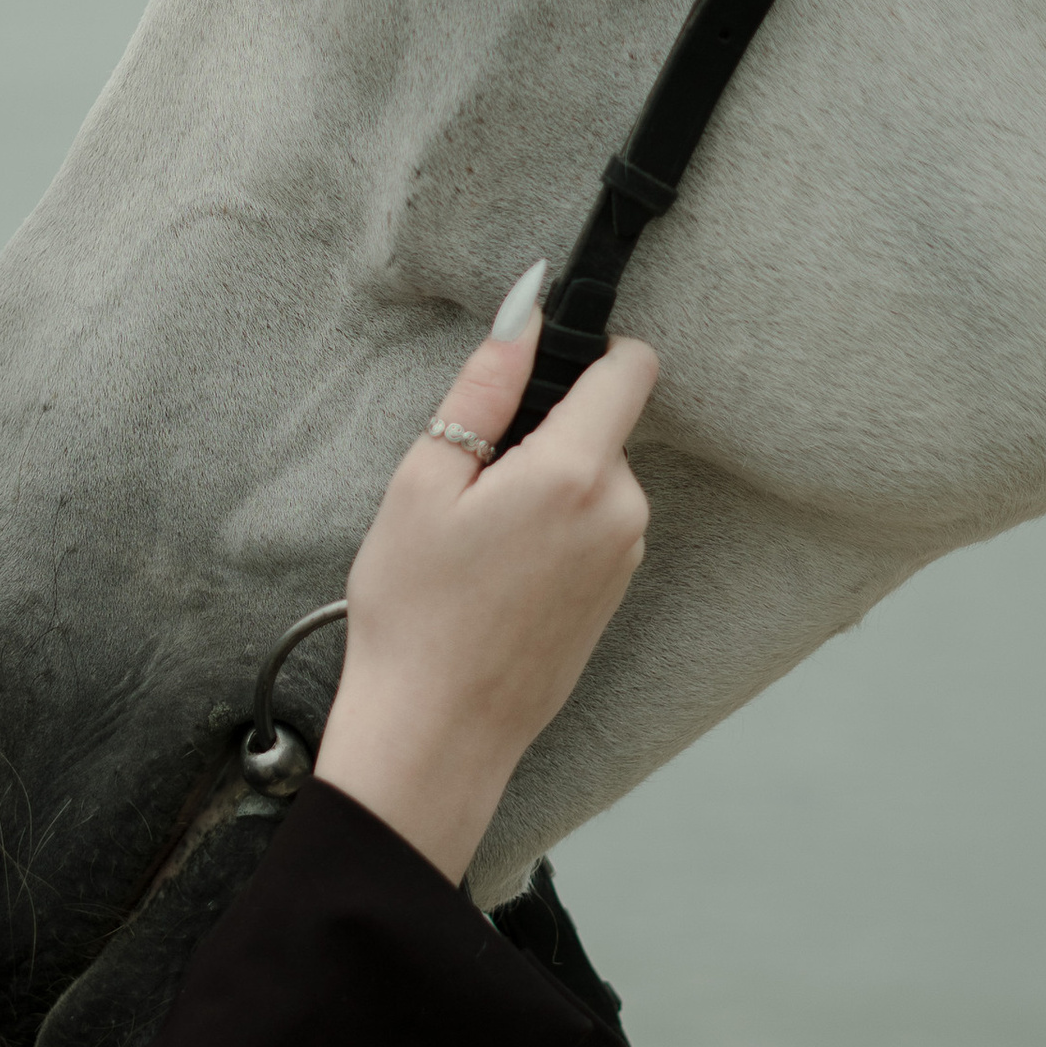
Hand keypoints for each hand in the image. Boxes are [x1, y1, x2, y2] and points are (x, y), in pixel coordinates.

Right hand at [313, 285, 655, 883]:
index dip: (587, 349)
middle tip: (469, 485)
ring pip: (593, 477)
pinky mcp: (615, 594)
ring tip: (476, 539)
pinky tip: (496, 573)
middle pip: (601, 424)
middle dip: (542, 432)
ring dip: (544, 484)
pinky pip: (592, 525)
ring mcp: (624, 559)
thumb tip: (523, 315)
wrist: (435, 731)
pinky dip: (551, 528)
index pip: (630, 368)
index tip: (536, 368)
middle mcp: (622, 513)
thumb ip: (482, 390)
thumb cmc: (415, 612)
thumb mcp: (424, 483)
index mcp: (577, 473)